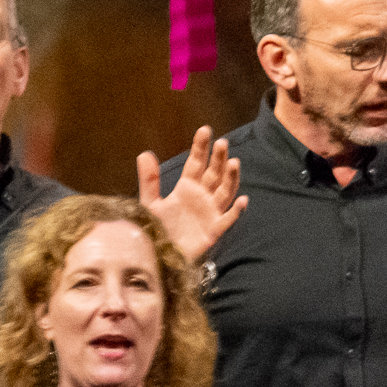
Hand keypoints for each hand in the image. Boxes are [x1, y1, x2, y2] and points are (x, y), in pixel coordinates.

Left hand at [138, 126, 246, 262]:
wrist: (158, 256)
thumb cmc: (156, 230)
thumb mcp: (149, 203)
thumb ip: (149, 180)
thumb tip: (144, 154)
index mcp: (186, 188)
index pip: (196, 163)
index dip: (201, 147)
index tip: (205, 130)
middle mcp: (201, 197)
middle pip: (214, 173)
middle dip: (218, 158)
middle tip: (222, 143)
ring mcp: (210, 212)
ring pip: (225, 191)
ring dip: (230, 178)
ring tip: (233, 163)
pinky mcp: (214, 230)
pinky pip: (227, 219)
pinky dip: (236, 211)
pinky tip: (242, 200)